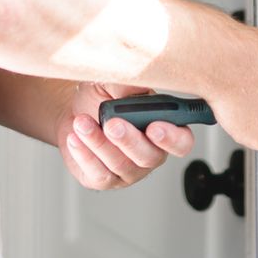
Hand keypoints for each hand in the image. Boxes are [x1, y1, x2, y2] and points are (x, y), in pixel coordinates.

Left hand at [54, 82, 194, 190]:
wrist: (77, 114)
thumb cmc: (102, 99)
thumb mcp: (114, 84)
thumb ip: (128, 83)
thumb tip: (139, 78)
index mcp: (163, 129)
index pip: (182, 142)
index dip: (172, 138)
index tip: (155, 127)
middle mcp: (150, 154)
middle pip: (149, 156)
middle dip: (130, 140)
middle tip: (112, 124)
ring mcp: (129, 170)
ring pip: (121, 164)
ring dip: (99, 142)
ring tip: (82, 123)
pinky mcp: (106, 180)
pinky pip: (99, 173)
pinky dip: (85, 154)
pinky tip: (75, 138)